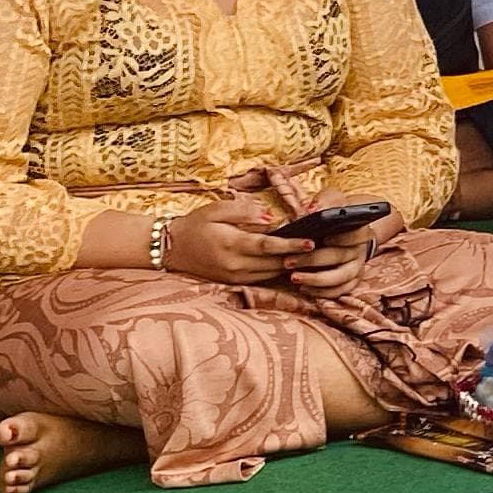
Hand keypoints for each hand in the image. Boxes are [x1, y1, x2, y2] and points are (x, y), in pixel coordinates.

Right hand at [161, 192, 307, 285]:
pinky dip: (277, 272)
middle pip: (274, 263)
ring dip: (291, 266)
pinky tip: (290, 263)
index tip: (310, 242)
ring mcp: (234, 277)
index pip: (268, 246)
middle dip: (298, 257)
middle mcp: (234, 265)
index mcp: (231, 244)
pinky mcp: (233, 282)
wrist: (171, 248)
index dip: (291, 245)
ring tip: (311, 256)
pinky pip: (262, 278)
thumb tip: (272, 218)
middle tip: (321, 248)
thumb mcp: (217, 210)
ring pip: (271, 273)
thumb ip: (245, 212)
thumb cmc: (196, 225)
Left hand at [279, 195, 402, 294]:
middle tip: (288, 261)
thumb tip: (311, 210)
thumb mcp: (332, 199)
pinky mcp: (349, 282)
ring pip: (340, 279)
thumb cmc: (334, 212)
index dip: (342, 238)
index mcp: (360, 230)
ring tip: (294, 278)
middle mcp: (360, 251)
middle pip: (341, 258)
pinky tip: (303, 287)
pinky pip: (338, 292)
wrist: (344, 227)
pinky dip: (321, 292)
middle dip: (313, 261)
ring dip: (316, 280)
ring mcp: (356, 268)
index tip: (324, 238)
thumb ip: (323, 201)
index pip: (357, 235)